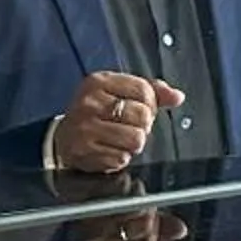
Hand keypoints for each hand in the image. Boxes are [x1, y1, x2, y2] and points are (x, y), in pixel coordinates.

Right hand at [51, 71, 183, 174]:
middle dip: (142, 126)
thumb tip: (177, 96)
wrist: (64, 139)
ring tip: (119, 140)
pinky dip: (120, 158)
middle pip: (143, 115)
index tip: (140, 109)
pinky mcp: (84, 150)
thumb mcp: (119, 93)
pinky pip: (122, 158)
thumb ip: (151, 92)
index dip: (150, 104)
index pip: (145, 90)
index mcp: (100, 82)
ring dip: (132, 145)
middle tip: (127, 127)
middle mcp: (90, 101)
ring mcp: (85, 126)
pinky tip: (108, 150)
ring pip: (136, 139)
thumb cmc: (96, 114)